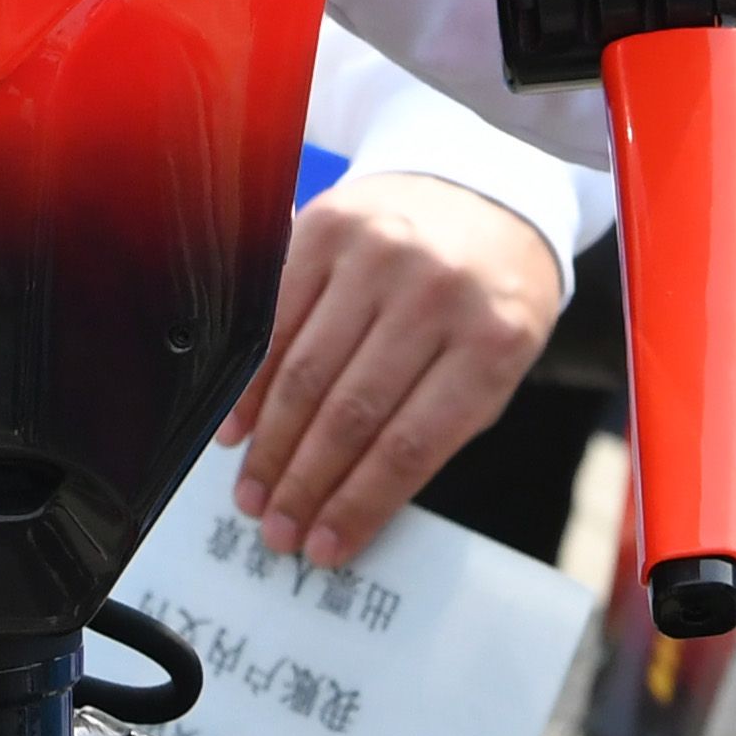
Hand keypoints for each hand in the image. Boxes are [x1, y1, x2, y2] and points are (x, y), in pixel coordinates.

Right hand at [218, 168, 565, 565]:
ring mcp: (379, 257)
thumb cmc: (492, 291)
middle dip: (305, 484)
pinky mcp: (328, 230)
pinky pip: (277, 319)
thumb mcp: (496, 363)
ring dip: (272, 445)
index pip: (411, 444)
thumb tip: (353, 505)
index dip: (359, 505)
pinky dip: (253, 383)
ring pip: (306, 372)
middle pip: (351, 413)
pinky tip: (240, 426)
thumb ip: (438, 426)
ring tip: (253, 493)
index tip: (325, 547)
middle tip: (276, 529)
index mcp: (492, 341)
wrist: (482, 188)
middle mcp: (436, 294)